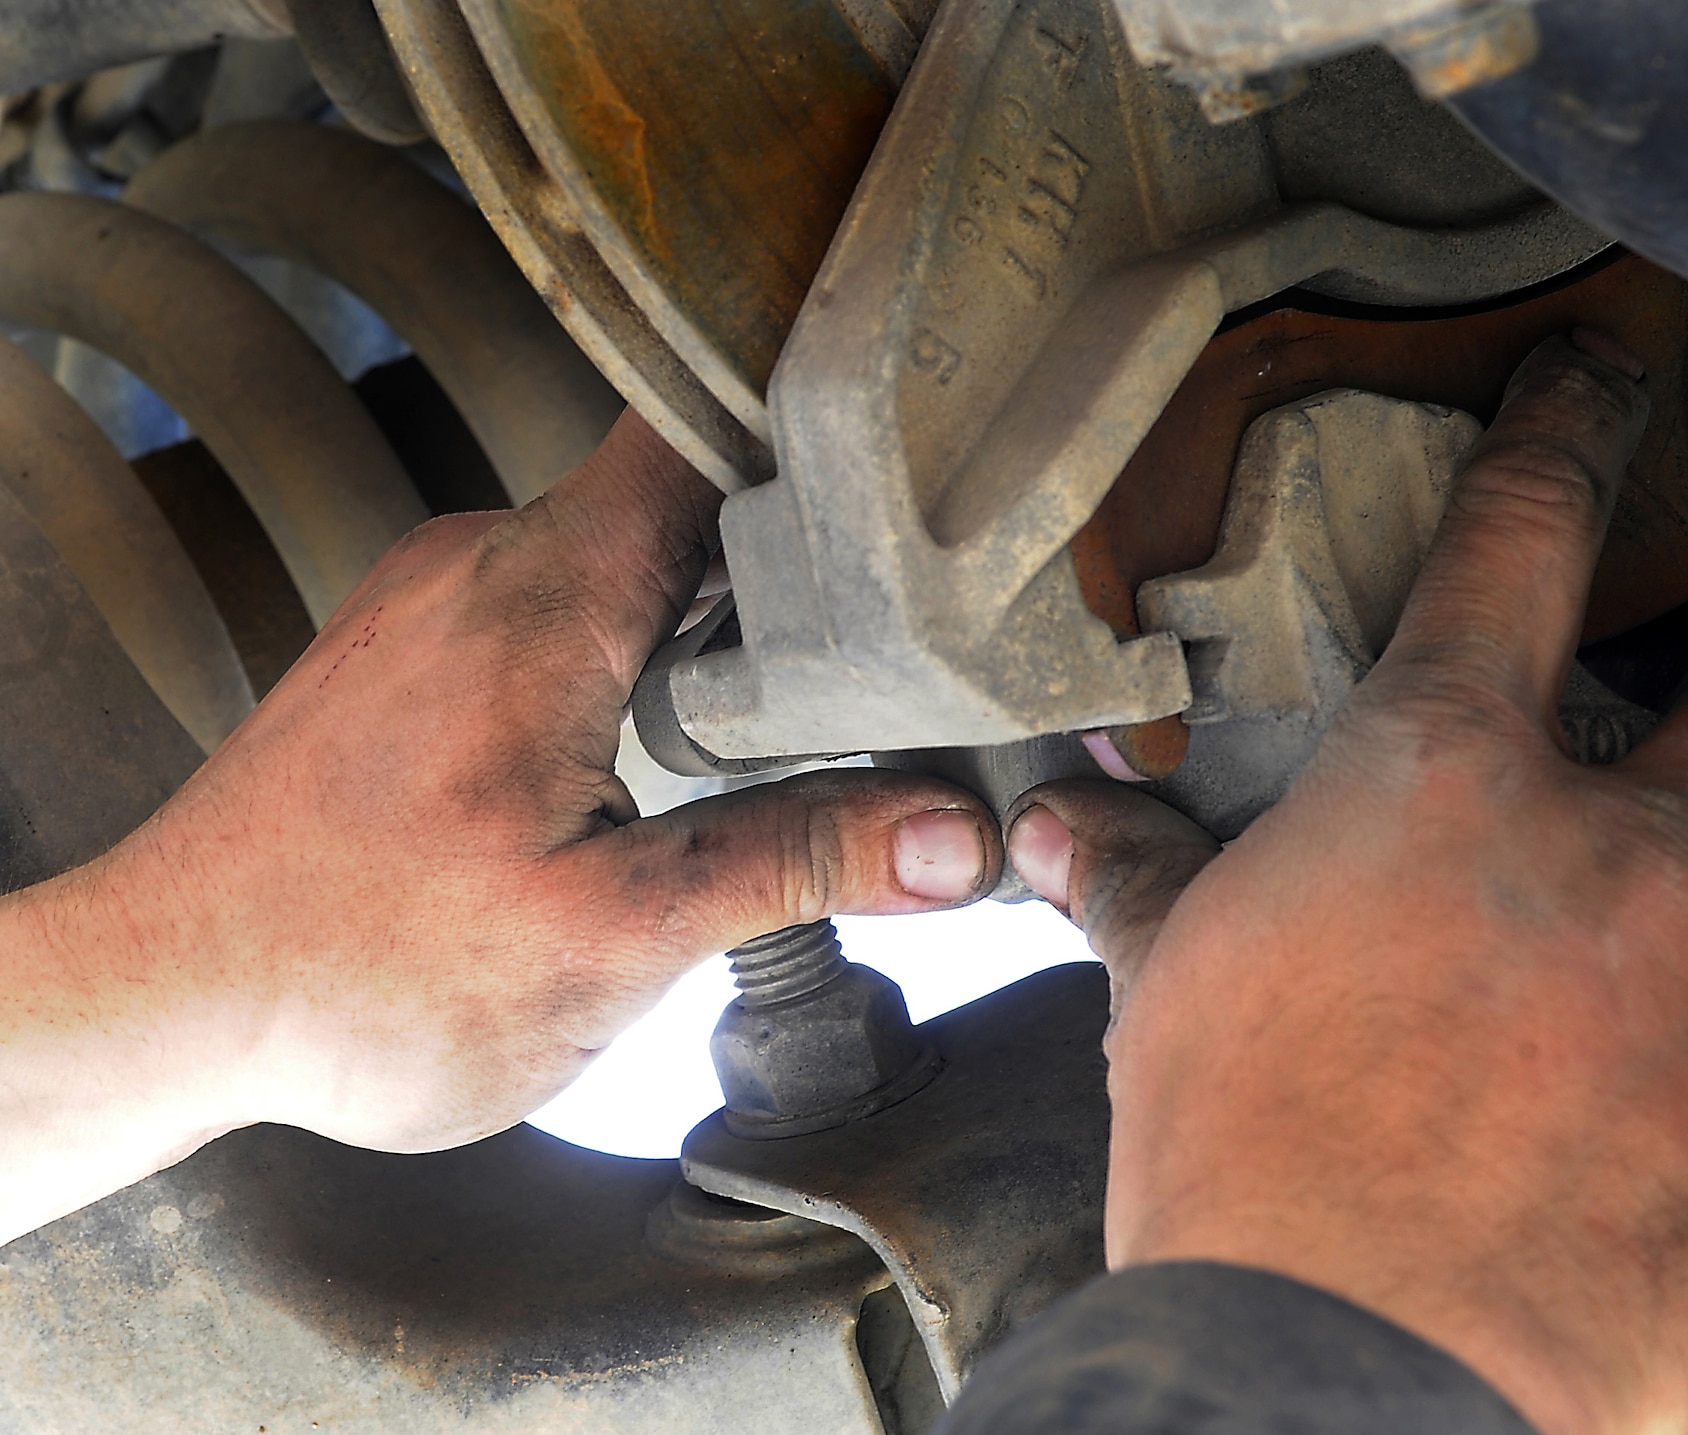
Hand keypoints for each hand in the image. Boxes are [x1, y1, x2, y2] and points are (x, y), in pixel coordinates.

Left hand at [0, 411, 997, 1240]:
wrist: (163, 1000)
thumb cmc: (357, 975)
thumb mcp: (609, 935)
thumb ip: (790, 863)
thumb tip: (954, 838)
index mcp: (546, 596)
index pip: (701, 428)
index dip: (817, 435)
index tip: (912, 484)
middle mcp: (482, 560)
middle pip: (679, 491)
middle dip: (791, 557)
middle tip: (889, 642)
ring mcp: (436, 597)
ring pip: (618, 548)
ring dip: (707, 611)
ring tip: (786, 706)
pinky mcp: (411, 649)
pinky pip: (553, 598)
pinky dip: (628, 644)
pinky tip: (654, 741)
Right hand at [1005, 334, 1687, 1433]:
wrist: (1342, 1371)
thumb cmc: (1247, 1162)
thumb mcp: (1175, 991)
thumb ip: (1149, 876)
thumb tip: (1069, 822)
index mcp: (1446, 779)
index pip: (1517, 546)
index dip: (1568, 433)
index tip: (1614, 372)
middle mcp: (1620, 852)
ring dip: (1673, 1012)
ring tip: (1572, 1125)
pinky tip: (1629, 1210)